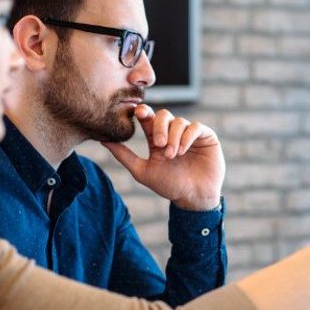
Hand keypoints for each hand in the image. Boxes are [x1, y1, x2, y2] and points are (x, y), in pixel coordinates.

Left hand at [102, 104, 224, 210]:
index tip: (139, 113)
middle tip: (158, 144)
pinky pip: (195, 127)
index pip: (149, 119)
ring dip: (173, 137)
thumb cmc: (169, 186)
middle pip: (163, 115)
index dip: (143, 113)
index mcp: (157, 139)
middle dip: (159, 127)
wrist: (193, 197)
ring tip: (172, 155)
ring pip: (179, 121)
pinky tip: (183, 150)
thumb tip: (103, 140)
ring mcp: (189, 134)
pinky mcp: (206, 136)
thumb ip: (124, 155)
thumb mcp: (142, 171)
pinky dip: (187, 136)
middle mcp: (173, 134)